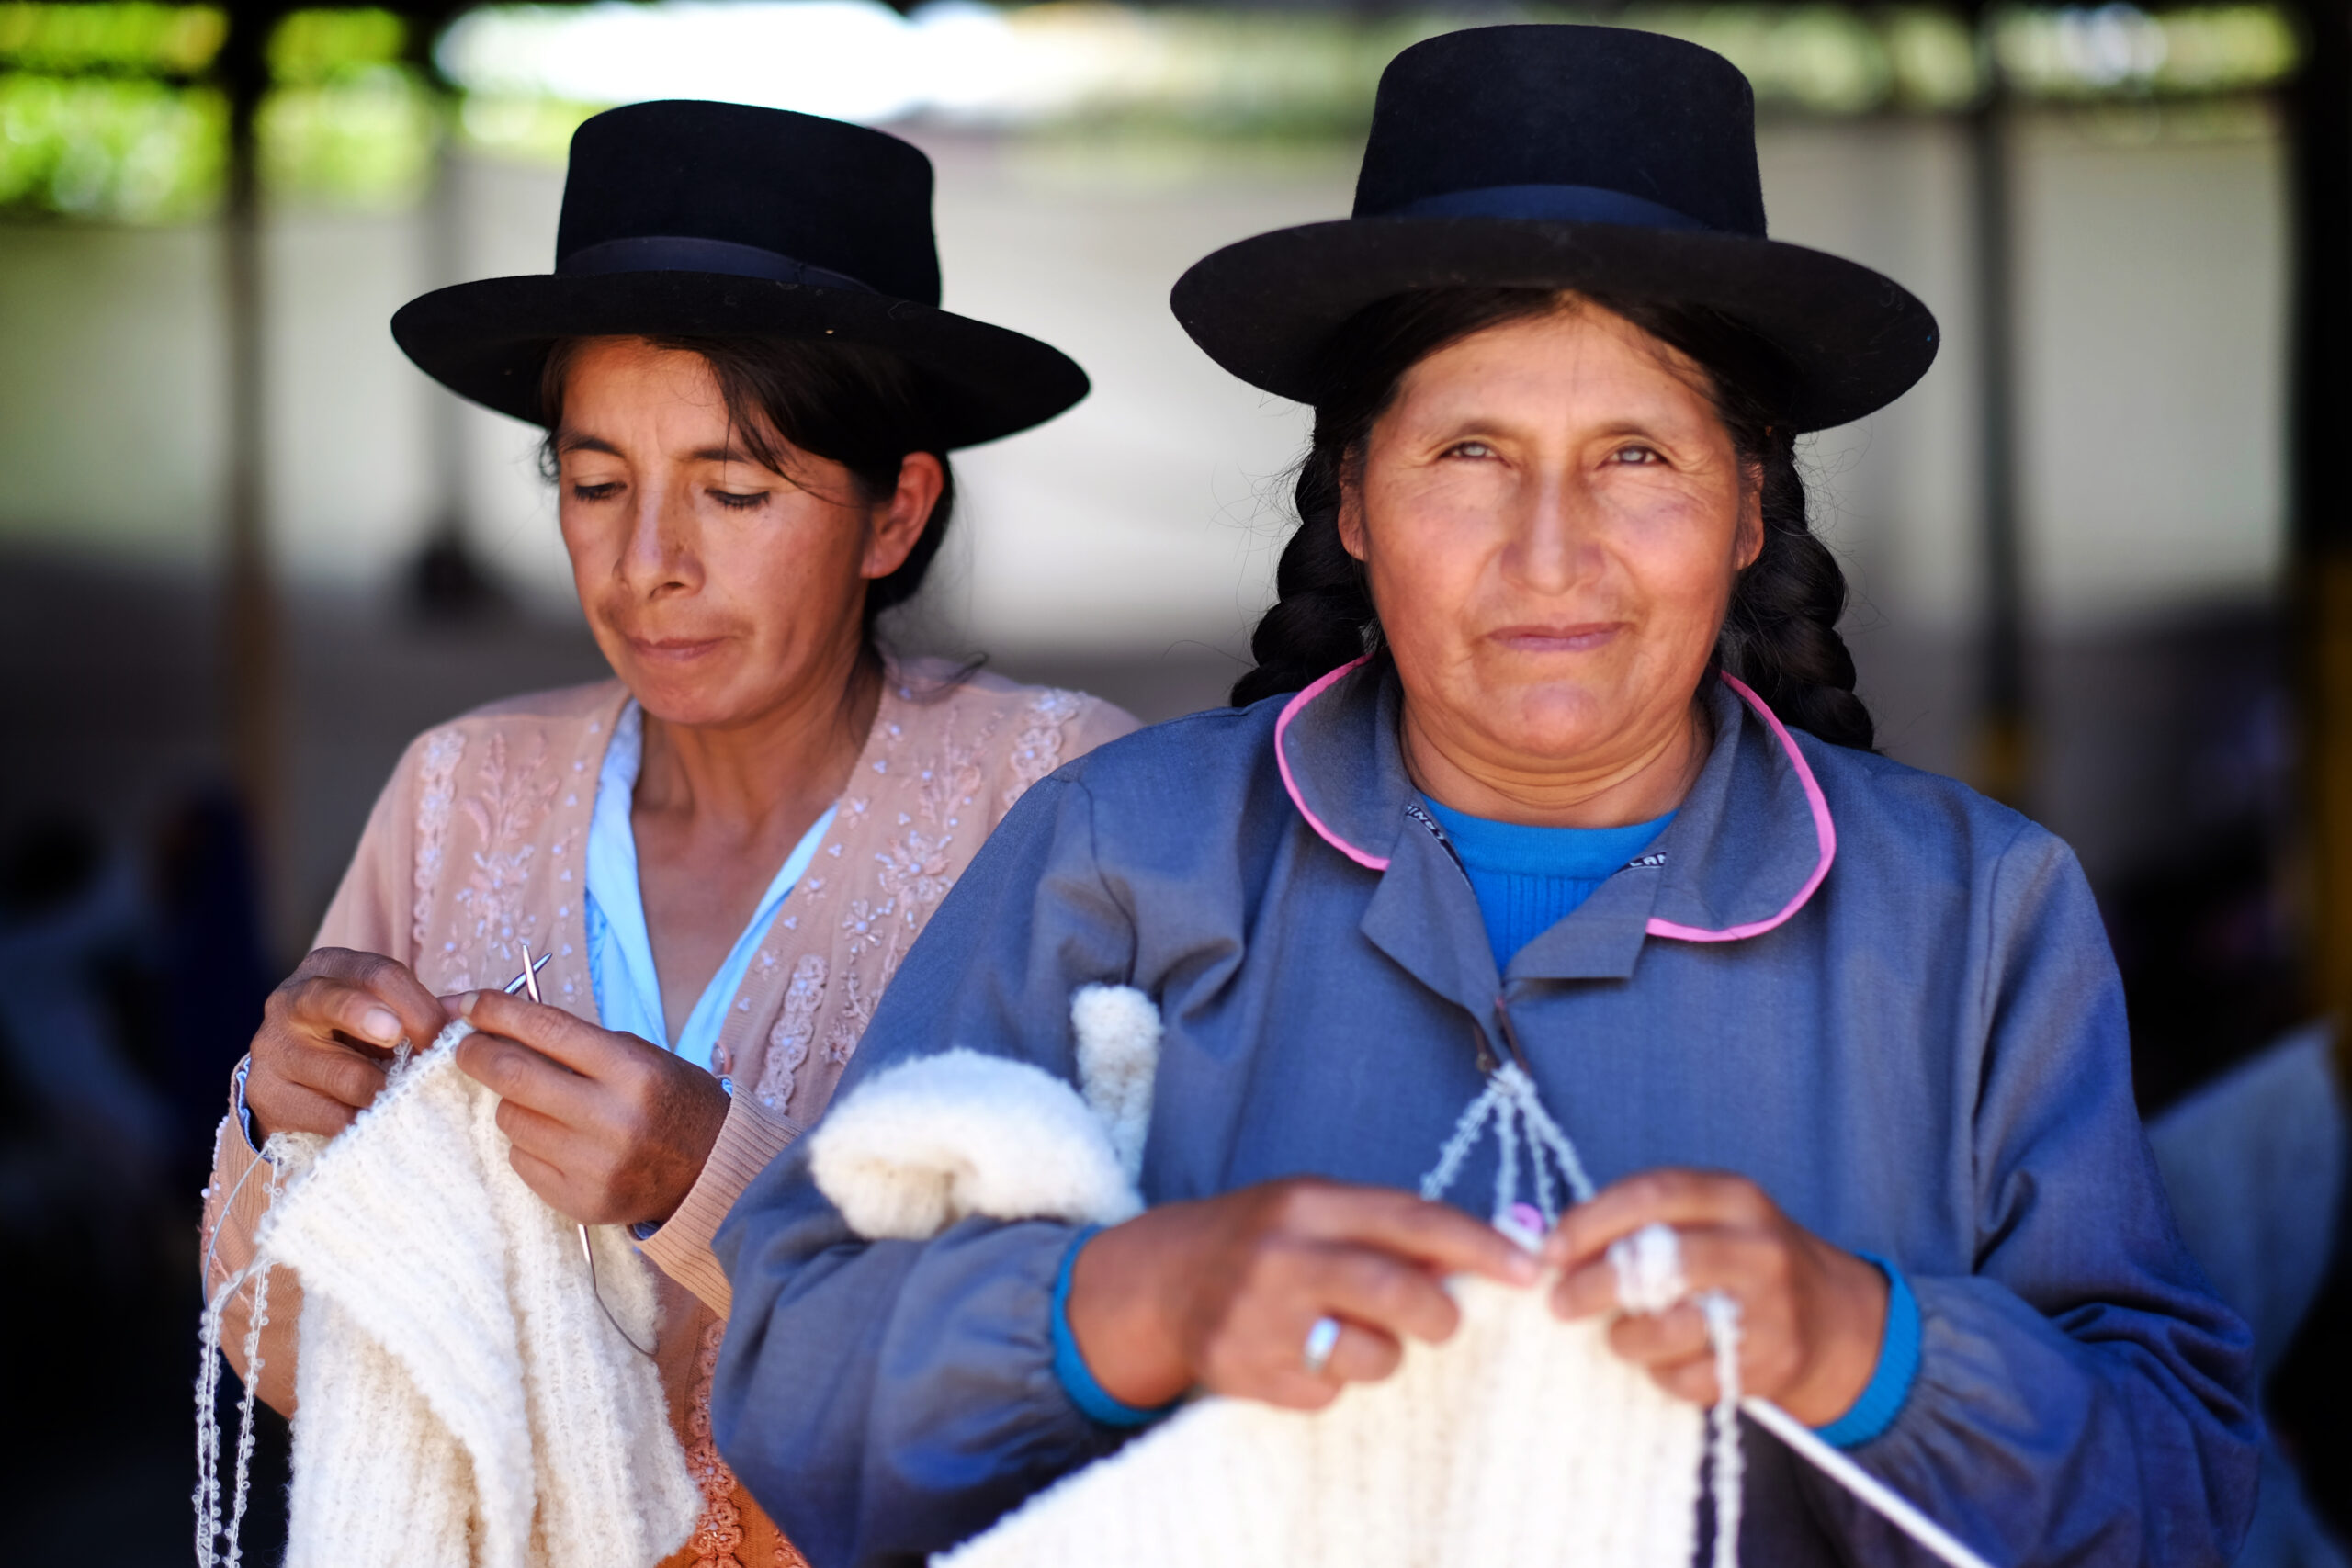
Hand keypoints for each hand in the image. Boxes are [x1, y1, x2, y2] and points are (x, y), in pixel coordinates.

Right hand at [246, 948, 450, 1140]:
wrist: (296, 1080)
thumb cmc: (356, 1037)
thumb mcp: (388, 1013)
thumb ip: (425, 1012)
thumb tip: (465, 1018)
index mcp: (328, 968)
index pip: (376, 974)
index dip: (416, 1005)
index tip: (442, 1037)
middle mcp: (290, 1000)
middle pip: (333, 1002)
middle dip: (371, 1020)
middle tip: (398, 1040)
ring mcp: (272, 1048)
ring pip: (342, 1074)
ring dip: (384, 1091)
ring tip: (405, 1099)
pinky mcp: (266, 1094)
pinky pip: (328, 1116)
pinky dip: (361, 1123)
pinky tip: (378, 1124)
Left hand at [450, 988, 730, 1226]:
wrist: (713, 1171)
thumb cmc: (672, 1101)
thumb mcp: (640, 1056)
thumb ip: (576, 1044)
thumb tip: (499, 1025)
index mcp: (633, 1071)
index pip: (546, 1030)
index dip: (498, 1011)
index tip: (469, 1004)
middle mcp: (613, 1118)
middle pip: (514, 1076)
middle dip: (477, 1054)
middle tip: (466, 1047)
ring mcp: (594, 1165)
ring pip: (512, 1120)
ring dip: (511, 1103)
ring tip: (539, 1102)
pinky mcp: (579, 1201)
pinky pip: (521, 1160)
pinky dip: (527, 1143)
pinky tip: (557, 1139)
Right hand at [1067, 1177, 1540, 1411]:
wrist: (1164, 1280)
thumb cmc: (1266, 1238)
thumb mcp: (1319, 1208)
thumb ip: (1392, 1227)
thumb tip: (1492, 1252)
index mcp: (1307, 1202)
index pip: (1413, 1220)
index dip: (1479, 1246)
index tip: (1529, 1272)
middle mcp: (1281, 1257)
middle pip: (1396, 1293)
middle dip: (1440, 1315)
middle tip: (1443, 1321)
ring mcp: (1258, 1319)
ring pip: (1371, 1357)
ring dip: (1383, 1354)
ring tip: (1351, 1334)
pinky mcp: (1244, 1373)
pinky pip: (1328, 1394)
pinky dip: (1333, 1381)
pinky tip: (1305, 1354)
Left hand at [1544, 1168, 1886, 1423]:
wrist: (1831, 1319)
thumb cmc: (1740, 1259)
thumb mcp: (1708, 1216)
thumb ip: (1640, 1220)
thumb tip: (1552, 1245)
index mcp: (1736, 1197)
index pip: (1653, 1196)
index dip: (1591, 1222)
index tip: (1550, 1250)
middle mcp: (1758, 1249)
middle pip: (1658, 1264)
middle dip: (1593, 1285)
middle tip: (1558, 1302)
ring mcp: (1770, 1310)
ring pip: (1669, 1328)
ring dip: (1624, 1337)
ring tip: (1615, 1335)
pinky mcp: (1770, 1365)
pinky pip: (1688, 1378)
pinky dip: (1659, 1373)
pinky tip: (1659, 1361)